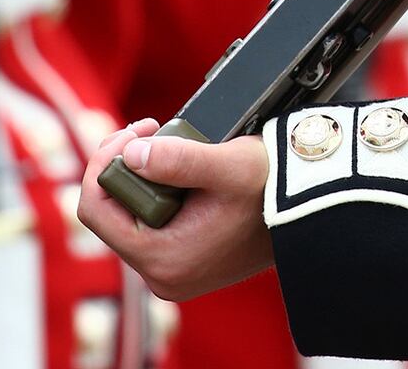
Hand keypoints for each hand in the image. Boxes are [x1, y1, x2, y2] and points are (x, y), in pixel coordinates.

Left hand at [76, 118, 277, 301]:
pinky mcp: (183, 262)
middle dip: (124, 165)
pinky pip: (149, 223)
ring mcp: (172, 272)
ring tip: (170, 144)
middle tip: (152, 130)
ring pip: (129, 216)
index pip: (96, 211)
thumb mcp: (228, 166)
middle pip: (111, 213)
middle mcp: (162, 276)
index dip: (104, 164)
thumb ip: (179, 160)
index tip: (135, 132)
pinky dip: (157, 191)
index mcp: (164, 261)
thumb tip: (133, 154)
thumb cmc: (274, 189)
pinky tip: (177, 168)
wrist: (310, 209)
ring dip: (141, 176)